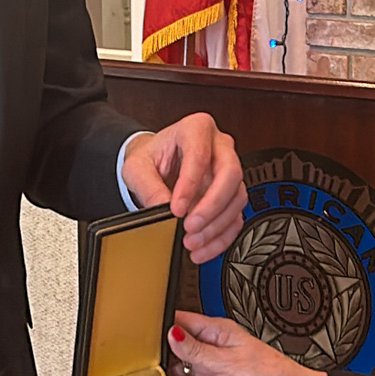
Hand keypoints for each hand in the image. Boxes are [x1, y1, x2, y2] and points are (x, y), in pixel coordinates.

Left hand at [121, 113, 242, 261]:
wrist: (157, 165)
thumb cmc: (151, 159)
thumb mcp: (137, 168)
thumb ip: (148, 186)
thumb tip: (163, 207)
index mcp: (196, 129)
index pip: (200, 155)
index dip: (190, 185)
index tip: (176, 208)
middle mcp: (219, 146)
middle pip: (230, 174)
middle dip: (211, 206)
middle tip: (190, 227)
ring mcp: (229, 169)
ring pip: (237, 197)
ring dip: (216, 225)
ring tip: (192, 241)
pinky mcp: (232, 193)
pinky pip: (236, 216)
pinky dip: (222, 236)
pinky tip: (204, 247)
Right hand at [169, 311, 328, 375]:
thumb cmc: (270, 373)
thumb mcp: (226, 361)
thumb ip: (195, 350)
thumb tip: (172, 333)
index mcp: (216, 334)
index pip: (182, 323)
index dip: (164, 330)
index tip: (149, 344)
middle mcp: (213, 353)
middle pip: (178, 356)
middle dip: (172, 369)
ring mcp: (215, 375)